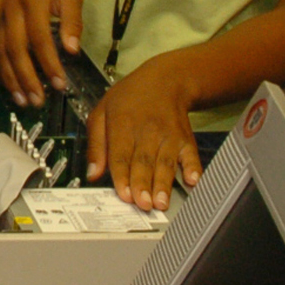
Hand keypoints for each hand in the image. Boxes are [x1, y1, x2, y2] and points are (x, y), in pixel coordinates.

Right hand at [0, 0, 83, 108]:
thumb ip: (72, 21)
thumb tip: (72, 50)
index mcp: (33, 2)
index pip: (39, 37)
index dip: (48, 62)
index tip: (59, 84)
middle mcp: (13, 13)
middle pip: (15, 49)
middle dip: (26, 78)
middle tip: (38, 100)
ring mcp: (1, 20)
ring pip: (1, 53)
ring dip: (10, 79)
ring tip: (22, 101)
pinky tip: (9, 86)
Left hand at [85, 57, 200, 210]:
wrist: (165, 80)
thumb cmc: (130, 98)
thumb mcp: (101, 112)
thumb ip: (96, 145)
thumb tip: (91, 173)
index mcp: (122, 123)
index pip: (120, 154)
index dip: (122, 176)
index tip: (123, 194)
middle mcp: (146, 130)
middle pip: (144, 161)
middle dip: (143, 185)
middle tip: (142, 205)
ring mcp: (168, 135)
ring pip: (165, 162)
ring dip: (164, 184)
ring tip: (161, 203)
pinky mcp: (185, 139)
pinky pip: (190, 155)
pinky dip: (193, 168)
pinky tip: (192, 180)